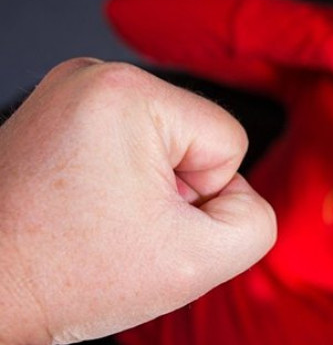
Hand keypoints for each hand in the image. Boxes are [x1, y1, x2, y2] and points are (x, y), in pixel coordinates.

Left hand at [0, 59, 275, 343]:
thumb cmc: (61, 276)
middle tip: (121, 226)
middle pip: (195, 136)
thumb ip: (254, 222)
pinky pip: (129, 141)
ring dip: (149, 185)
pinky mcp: (58, 110)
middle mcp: (94, 76)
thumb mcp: (197, 262)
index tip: (147, 224)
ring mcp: (71, 90)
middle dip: (173, 189)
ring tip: (100, 218)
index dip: (204, 197)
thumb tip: (238, 195)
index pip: (229, 141)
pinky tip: (86, 206)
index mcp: (128, 93)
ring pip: (165, 141)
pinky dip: (120, 177)